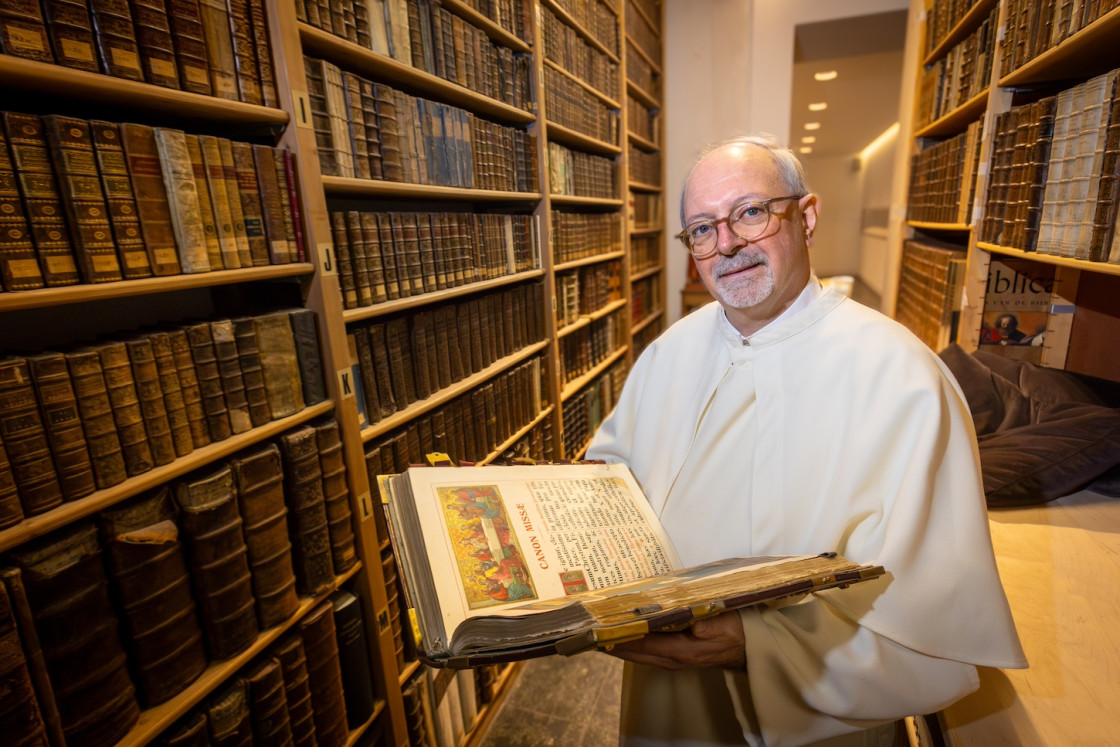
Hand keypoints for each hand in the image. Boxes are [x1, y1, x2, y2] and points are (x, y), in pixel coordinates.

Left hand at [605, 611, 746, 670]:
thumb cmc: (736, 630)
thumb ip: (709, 626)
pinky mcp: (674, 655)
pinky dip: (631, 644)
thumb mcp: (726, 624)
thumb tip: (694, 626)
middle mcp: (671, 658)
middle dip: (610, 642)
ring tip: (597, 631)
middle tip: (587, 630)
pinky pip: (645, 651)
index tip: (597, 630)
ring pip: (636, 654)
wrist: (749, 646)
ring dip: (617, 644)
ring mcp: (672, 659)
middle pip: (632, 652)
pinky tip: (622, 633)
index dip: (619, 638)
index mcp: (681, 651)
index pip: (642, 645)